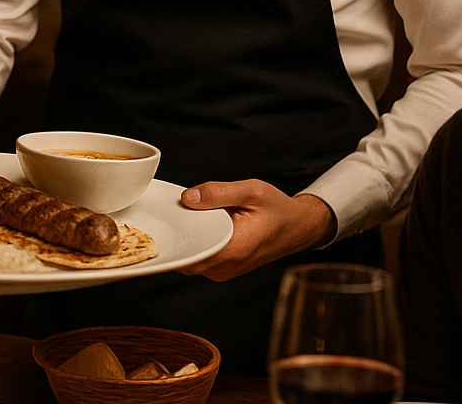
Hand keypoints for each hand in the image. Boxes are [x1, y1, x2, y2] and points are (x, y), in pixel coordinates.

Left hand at [175, 180, 336, 281]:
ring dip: (184, 241)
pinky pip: (199, 260)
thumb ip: (218, 193)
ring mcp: (225, 271)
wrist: (297, 226)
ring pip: (190, 260)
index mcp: (234, 249)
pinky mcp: (224, 269)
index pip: (189, 253)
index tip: (165, 219)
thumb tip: (187, 197)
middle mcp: (227, 266)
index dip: (173, 237)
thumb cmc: (277, 210)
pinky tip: (197, 228)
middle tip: (174, 212)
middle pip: (185, 258)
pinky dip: (194, 245)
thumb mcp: (251, 191)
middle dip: (175, 237)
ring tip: (187, 218)